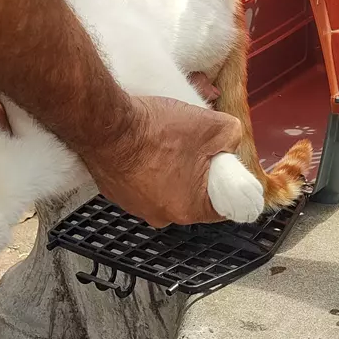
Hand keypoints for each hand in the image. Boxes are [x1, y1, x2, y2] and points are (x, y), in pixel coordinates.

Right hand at [85, 95, 242, 226]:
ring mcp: (135, 206)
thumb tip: (231, 140)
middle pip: (192, 196)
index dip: (226, 184)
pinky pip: (142, 183)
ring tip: (166, 143)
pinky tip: (145, 147)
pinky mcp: (118, 193)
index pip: (221, 207)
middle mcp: (161, 215)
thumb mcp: (210, 126)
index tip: (223, 167)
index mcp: (188, 209)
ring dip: (170, 169)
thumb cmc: (153, 131)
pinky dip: (146, 168)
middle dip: (197, 173)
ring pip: (166, 189)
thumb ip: (231, 136)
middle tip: (195, 147)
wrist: (106, 124)